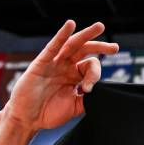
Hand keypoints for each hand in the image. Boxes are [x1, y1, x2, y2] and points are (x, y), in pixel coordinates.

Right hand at [4, 21, 118, 131]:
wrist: (28, 119)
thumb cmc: (48, 113)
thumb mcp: (75, 107)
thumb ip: (88, 99)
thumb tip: (103, 93)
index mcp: (74, 76)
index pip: (91, 66)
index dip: (94, 76)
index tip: (88, 89)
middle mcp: (65, 66)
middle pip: (85, 50)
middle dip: (101, 47)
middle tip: (115, 48)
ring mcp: (54, 63)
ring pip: (72, 44)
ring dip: (86, 34)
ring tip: (100, 27)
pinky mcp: (41, 63)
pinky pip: (52, 46)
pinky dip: (62, 35)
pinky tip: (70, 25)